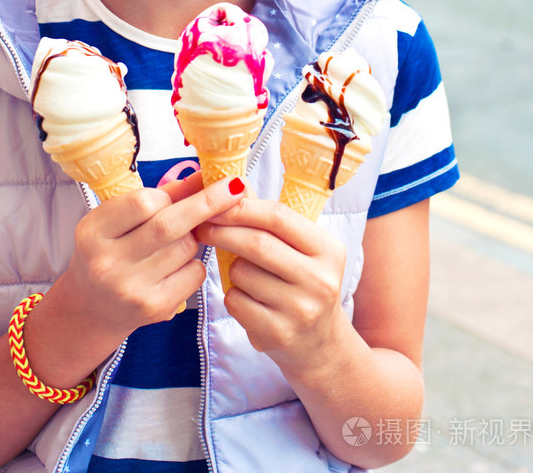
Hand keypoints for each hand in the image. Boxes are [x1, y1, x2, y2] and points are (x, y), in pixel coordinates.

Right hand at [57, 174, 244, 355]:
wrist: (93, 307)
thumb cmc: (112, 250)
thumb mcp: (120, 220)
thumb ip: (160, 197)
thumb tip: (205, 177)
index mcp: (92, 232)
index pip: (142, 203)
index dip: (170, 194)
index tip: (193, 185)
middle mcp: (106, 263)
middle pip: (169, 225)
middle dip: (207, 203)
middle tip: (235, 187)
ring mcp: (130, 289)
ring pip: (186, 247)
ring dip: (192, 238)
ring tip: (172, 243)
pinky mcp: (153, 308)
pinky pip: (194, 272)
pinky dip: (194, 263)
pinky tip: (175, 268)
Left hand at [196, 198, 347, 372]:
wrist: (319, 344)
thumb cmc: (303, 285)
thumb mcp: (302, 251)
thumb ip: (272, 221)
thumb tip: (236, 186)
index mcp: (329, 250)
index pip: (278, 216)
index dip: (242, 208)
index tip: (217, 204)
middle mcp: (320, 280)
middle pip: (256, 243)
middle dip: (222, 231)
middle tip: (202, 226)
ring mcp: (301, 310)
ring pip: (241, 273)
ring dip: (231, 268)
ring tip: (244, 274)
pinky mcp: (278, 334)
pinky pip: (236, 301)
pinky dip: (232, 295)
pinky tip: (248, 300)